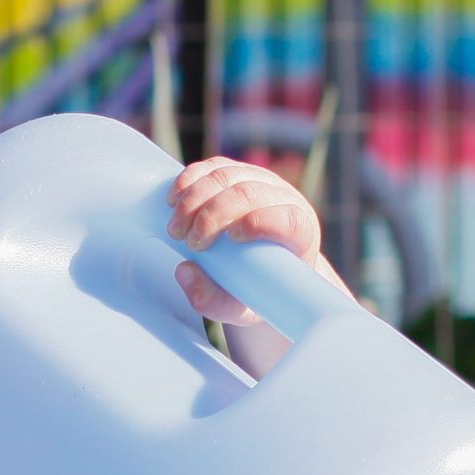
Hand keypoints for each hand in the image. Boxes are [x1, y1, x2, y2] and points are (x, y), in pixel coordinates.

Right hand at [167, 158, 327, 324]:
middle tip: (186, 240)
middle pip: (248, 193)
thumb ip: (213, 300)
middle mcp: (285, 200)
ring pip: (227, 175)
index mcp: (300, 234)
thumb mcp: (237, 308)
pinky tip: (173, 200)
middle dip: (211, 214)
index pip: (288, 219)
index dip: (260, 222)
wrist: (260, 270)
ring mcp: (263, 181)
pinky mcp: (240, 172)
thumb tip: (185, 271)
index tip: (231, 238)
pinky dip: (190, 180)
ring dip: (194, 199)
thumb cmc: (254, 290)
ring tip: (175, 228)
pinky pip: (214, 166)